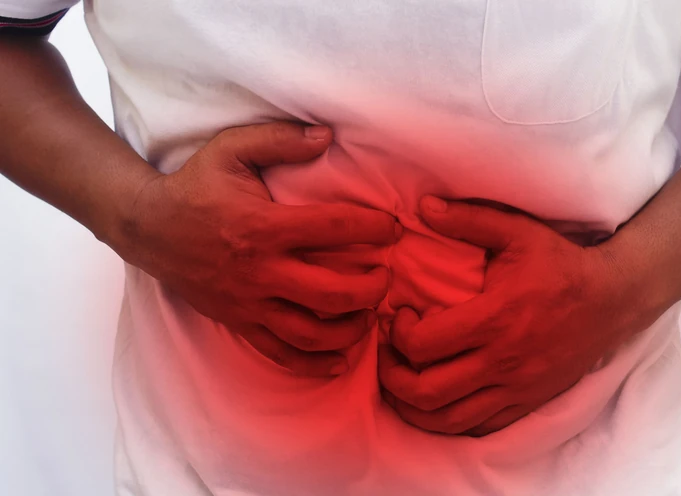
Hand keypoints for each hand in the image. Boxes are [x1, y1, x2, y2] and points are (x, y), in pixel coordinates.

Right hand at [111, 122, 399, 376]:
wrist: (147, 227)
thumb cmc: (195, 186)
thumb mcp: (231, 149)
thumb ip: (280, 139)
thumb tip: (328, 135)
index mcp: (265, 226)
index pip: (334, 227)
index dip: (373, 227)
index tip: (393, 228)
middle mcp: (261, 270)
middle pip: (333, 292)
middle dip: (372, 288)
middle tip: (387, 275)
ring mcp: (249, 302)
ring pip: (311, 332)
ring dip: (351, 328)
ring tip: (371, 314)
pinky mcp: (239, 322)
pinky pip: (280, 353)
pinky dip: (313, 363)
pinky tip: (340, 358)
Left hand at [378, 196, 656, 435]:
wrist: (614, 299)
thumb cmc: (561, 264)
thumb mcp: (516, 231)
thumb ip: (468, 219)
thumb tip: (422, 206)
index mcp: (493, 319)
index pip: (423, 346)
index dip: (397, 334)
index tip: (400, 315)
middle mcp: (501, 361)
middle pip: (426, 392)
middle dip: (392, 376)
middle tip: (389, 354)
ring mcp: (515, 389)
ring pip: (448, 421)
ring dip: (412, 407)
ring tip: (402, 382)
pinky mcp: (527, 404)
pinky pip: (478, 429)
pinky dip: (448, 423)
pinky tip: (437, 403)